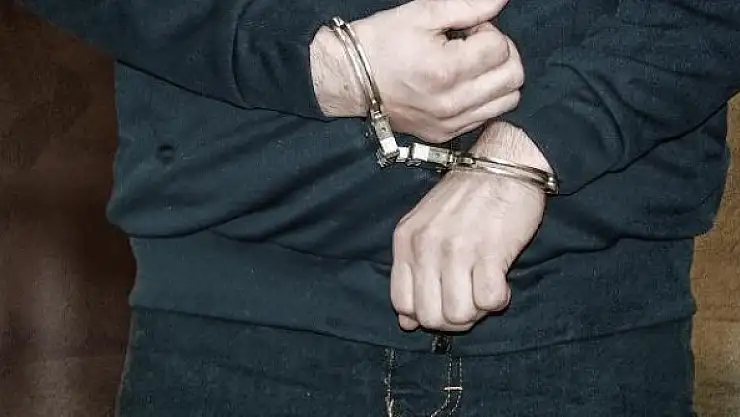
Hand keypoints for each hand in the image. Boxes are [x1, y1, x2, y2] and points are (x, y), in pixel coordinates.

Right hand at [310, 0, 522, 142]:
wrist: (351, 81)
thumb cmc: (382, 44)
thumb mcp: (422, 14)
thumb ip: (468, 6)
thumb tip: (501, 0)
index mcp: (446, 70)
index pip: (500, 47)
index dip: (487, 30)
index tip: (467, 30)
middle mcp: (452, 103)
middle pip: (513, 76)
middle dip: (501, 53)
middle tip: (475, 45)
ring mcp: (450, 123)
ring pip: (508, 100)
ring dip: (499, 77)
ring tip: (472, 66)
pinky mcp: (445, 134)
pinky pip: (487, 117)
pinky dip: (486, 98)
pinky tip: (464, 85)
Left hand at [390, 122, 550, 330]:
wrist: (504, 164)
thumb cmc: (466, 197)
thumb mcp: (425, 227)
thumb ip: (413, 271)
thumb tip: (407, 322)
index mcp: (405, 240)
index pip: (402, 303)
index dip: (425, 315)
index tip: (444, 302)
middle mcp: (425, 246)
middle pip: (430, 317)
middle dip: (453, 320)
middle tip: (470, 299)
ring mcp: (456, 249)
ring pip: (459, 315)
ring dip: (477, 311)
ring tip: (485, 289)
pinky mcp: (490, 251)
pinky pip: (490, 301)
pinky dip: (498, 299)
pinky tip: (501, 280)